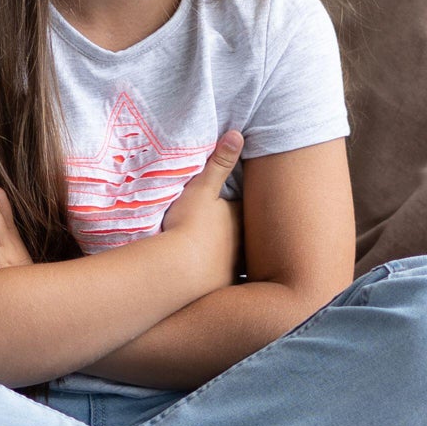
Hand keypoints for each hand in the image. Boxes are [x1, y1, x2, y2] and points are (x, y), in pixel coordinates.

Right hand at [160, 129, 245, 292]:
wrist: (175, 271)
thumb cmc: (188, 227)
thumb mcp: (200, 190)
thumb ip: (219, 164)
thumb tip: (238, 134)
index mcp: (238, 221)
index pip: (251, 209)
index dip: (251, 205)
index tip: (250, 202)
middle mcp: (242, 247)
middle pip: (250, 237)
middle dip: (249, 234)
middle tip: (244, 231)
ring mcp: (232, 270)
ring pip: (240, 262)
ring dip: (236, 260)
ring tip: (228, 258)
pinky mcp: (218, 291)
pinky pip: (223, 283)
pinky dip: (219, 280)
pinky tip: (214, 284)